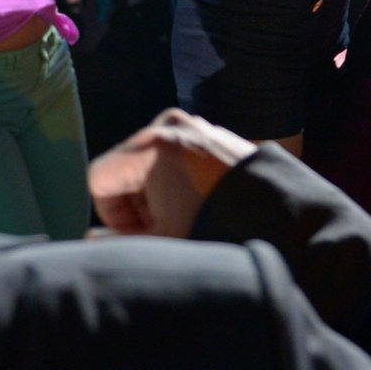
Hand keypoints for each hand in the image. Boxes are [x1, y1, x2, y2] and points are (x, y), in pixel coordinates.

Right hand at [88, 109, 255, 237]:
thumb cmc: (216, 227)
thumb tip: (93, 239)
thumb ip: (117, 244)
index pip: (100, 177)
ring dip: (155, 192)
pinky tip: (199, 202)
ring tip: (182, 217)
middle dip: (135, 203)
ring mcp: (193, 125)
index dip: (111, 213)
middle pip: (124, 166)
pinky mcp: (212, 131)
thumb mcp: (161, 241)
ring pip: (150, 161)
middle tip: (163, 228)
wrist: (277, 212)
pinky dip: (177, 179)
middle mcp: (168, 125)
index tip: (140, 232)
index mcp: (150, 145)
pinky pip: (176, 153)